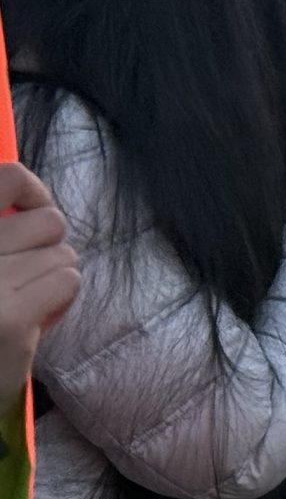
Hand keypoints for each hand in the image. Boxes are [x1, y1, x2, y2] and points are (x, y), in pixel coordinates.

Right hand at [0, 163, 80, 392]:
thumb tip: (32, 202)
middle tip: (24, 277)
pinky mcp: (8, 321)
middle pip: (49, 221)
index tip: (29, 210)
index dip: (30, 190)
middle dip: (47, 248)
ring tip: (22, 301)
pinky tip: (32, 318)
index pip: (6, 178)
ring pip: (64, 253)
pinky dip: (59, 299)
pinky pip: (67, 281)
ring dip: (52, 276)